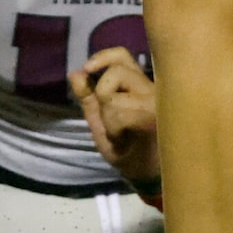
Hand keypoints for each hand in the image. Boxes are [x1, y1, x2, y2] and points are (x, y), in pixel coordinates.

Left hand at [71, 47, 158, 184]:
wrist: (146, 177)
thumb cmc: (128, 148)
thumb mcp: (102, 121)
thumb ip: (89, 97)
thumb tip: (76, 73)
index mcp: (140, 85)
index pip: (122, 55)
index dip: (102, 57)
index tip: (88, 69)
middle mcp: (153, 88)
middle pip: (117, 70)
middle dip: (102, 94)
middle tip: (111, 119)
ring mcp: (157, 101)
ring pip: (114, 93)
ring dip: (108, 117)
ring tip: (120, 133)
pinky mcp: (156, 117)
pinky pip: (119, 112)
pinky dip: (114, 128)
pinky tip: (124, 140)